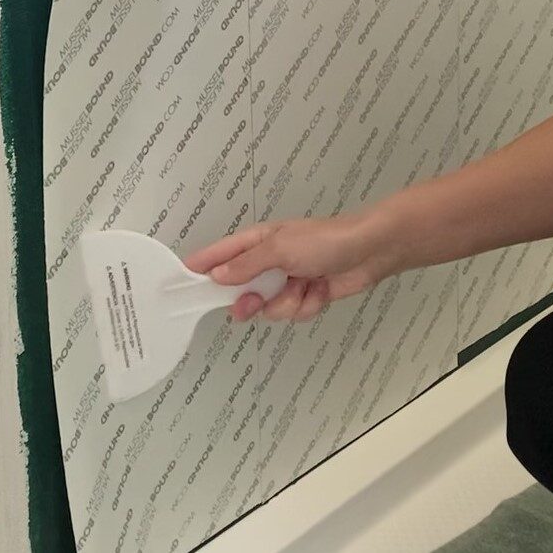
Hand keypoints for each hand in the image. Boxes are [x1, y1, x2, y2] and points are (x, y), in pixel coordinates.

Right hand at [184, 213, 396, 322]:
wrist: (370, 250)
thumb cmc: (323, 240)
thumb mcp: (280, 249)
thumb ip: (246, 265)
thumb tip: (216, 276)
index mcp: (256, 242)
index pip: (219, 255)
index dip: (201, 267)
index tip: (182, 283)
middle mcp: (267, 262)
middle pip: (241, 289)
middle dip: (250, 300)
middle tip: (252, 305)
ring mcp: (287, 280)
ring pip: (269, 306)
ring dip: (287, 303)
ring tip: (304, 287)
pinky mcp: (306, 296)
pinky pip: (293, 312)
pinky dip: (307, 305)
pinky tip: (320, 290)